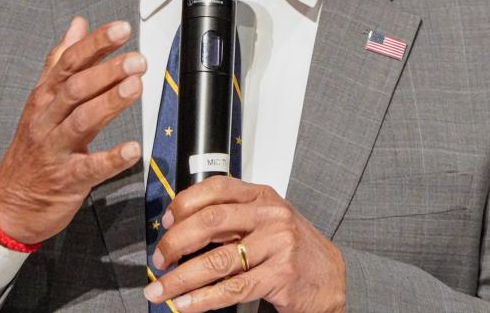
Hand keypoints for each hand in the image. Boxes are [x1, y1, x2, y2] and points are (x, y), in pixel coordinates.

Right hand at [0, 16, 145, 244]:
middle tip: (136, 60)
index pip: (69, 63)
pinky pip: (90, 167)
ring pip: (82, 121)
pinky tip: (132, 149)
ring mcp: (55, 149)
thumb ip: (61, 61)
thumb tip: (77, 25)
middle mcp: (47, 119)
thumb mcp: (42, 101)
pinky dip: (111, 158)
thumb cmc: (31, 149)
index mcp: (44, 98)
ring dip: (110, 103)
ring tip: (136, 87)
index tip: (121, 29)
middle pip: (75, 89)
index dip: (95, 44)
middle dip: (107, 71)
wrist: (9, 204)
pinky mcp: (67, 179)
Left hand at [144, 177, 344, 312]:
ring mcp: (278, 245)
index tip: (166, 222)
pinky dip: (204, 299)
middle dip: (176, 242)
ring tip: (162, 290)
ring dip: (182, 278)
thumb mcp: (266, 221)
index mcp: (262, 197)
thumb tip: (181, 226)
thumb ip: (233, 218)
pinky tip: (187, 305)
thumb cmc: (293, 248)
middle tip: (159, 259)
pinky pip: (233, 288)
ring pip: (218, 260)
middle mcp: (271, 216)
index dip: (185, 203)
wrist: (330, 277)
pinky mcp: (281, 275)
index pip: (217, 188)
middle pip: (211, 222)